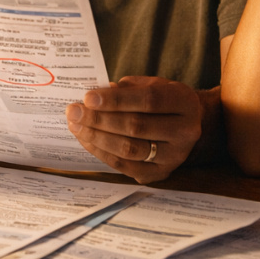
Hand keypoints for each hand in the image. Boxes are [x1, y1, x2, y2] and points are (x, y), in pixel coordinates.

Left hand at [66, 76, 201, 183]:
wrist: (185, 125)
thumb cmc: (162, 100)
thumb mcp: (151, 84)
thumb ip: (125, 89)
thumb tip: (93, 99)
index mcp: (185, 102)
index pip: (149, 100)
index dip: (116, 100)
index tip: (88, 98)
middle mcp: (185, 132)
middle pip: (137, 127)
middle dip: (99, 119)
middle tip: (73, 112)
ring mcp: (174, 157)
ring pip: (130, 150)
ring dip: (97, 137)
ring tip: (76, 126)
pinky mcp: (160, 173)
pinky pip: (125, 166)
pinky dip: (102, 152)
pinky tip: (86, 140)